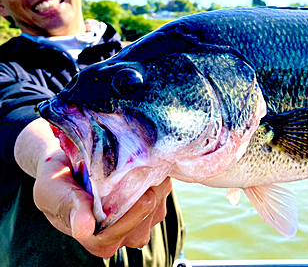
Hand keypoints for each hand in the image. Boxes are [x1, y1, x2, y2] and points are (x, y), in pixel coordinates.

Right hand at [33, 150, 170, 258]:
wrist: (68, 162)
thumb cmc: (56, 180)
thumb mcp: (51, 191)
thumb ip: (68, 206)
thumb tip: (83, 228)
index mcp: (99, 240)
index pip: (120, 232)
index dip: (125, 207)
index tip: (120, 181)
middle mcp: (125, 234)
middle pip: (146, 212)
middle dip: (138, 185)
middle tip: (121, 161)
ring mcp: (145, 216)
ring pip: (158, 196)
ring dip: (146, 175)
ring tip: (125, 159)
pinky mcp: (157, 196)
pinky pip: (163, 183)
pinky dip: (153, 169)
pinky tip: (135, 160)